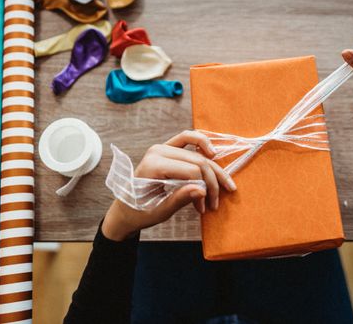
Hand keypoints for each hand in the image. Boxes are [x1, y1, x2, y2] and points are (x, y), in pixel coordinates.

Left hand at [101, 130, 236, 240]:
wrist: (126, 210)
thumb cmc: (139, 212)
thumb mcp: (159, 212)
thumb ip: (179, 199)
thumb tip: (202, 191)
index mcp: (153, 166)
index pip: (191, 171)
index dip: (203, 189)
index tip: (203, 208)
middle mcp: (157, 151)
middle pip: (198, 161)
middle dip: (211, 182)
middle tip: (214, 203)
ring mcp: (162, 147)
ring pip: (197, 150)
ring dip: (214, 168)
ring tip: (226, 185)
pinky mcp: (166, 148)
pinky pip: (187, 138)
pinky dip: (203, 144)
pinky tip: (213, 154)